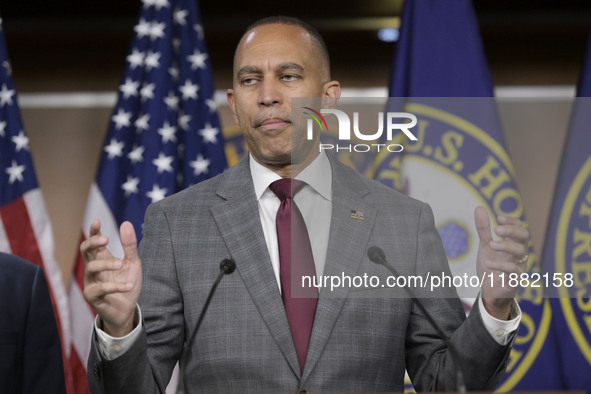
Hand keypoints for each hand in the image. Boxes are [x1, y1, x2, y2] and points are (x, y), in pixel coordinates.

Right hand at [82, 220, 141, 336]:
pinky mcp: (92, 296)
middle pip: (85, 251)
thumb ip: (129, 246)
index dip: (94, 231)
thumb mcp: (133, 263)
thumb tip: (126, 223)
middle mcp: (93, 268)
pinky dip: (116, 286)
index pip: (94, 242)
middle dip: (93, 242)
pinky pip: (101, 288)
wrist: (127, 309)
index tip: (97, 222)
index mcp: (102, 258)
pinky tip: (129, 286)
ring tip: (120, 264)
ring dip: (106, 264)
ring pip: (91, 267)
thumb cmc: (126, 283)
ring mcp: (91, 281)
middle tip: (107, 239)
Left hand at [474, 206, 529, 319]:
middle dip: (512, 231)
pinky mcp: (516, 280)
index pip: (519, 227)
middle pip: (525, 236)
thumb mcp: (484, 245)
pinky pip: (515, 271)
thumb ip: (483, 229)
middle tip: (497, 230)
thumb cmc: (491, 266)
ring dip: (506, 246)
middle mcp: (519, 253)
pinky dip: (502, 265)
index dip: (512, 222)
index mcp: (512, 243)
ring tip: (490, 245)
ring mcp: (519, 265)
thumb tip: (479, 207)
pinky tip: (488, 262)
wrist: (489, 290)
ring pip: (522, 252)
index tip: (498, 218)